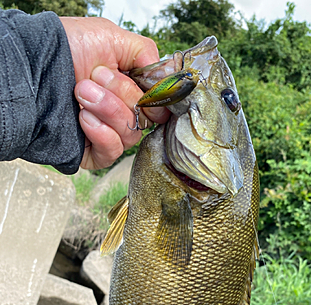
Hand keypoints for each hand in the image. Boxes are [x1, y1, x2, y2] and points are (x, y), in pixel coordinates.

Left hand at [60, 17, 169, 169]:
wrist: (31, 68)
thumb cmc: (65, 49)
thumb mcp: (111, 37)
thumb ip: (146, 55)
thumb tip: (170, 76)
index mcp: (128, 88)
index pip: (157, 106)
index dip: (155, 99)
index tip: (144, 86)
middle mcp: (120, 112)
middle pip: (144, 118)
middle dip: (121, 95)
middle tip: (94, 76)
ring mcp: (107, 133)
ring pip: (130, 134)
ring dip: (107, 110)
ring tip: (81, 91)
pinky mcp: (93, 151)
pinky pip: (112, 151)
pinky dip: (101, 133)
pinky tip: (83, 117)